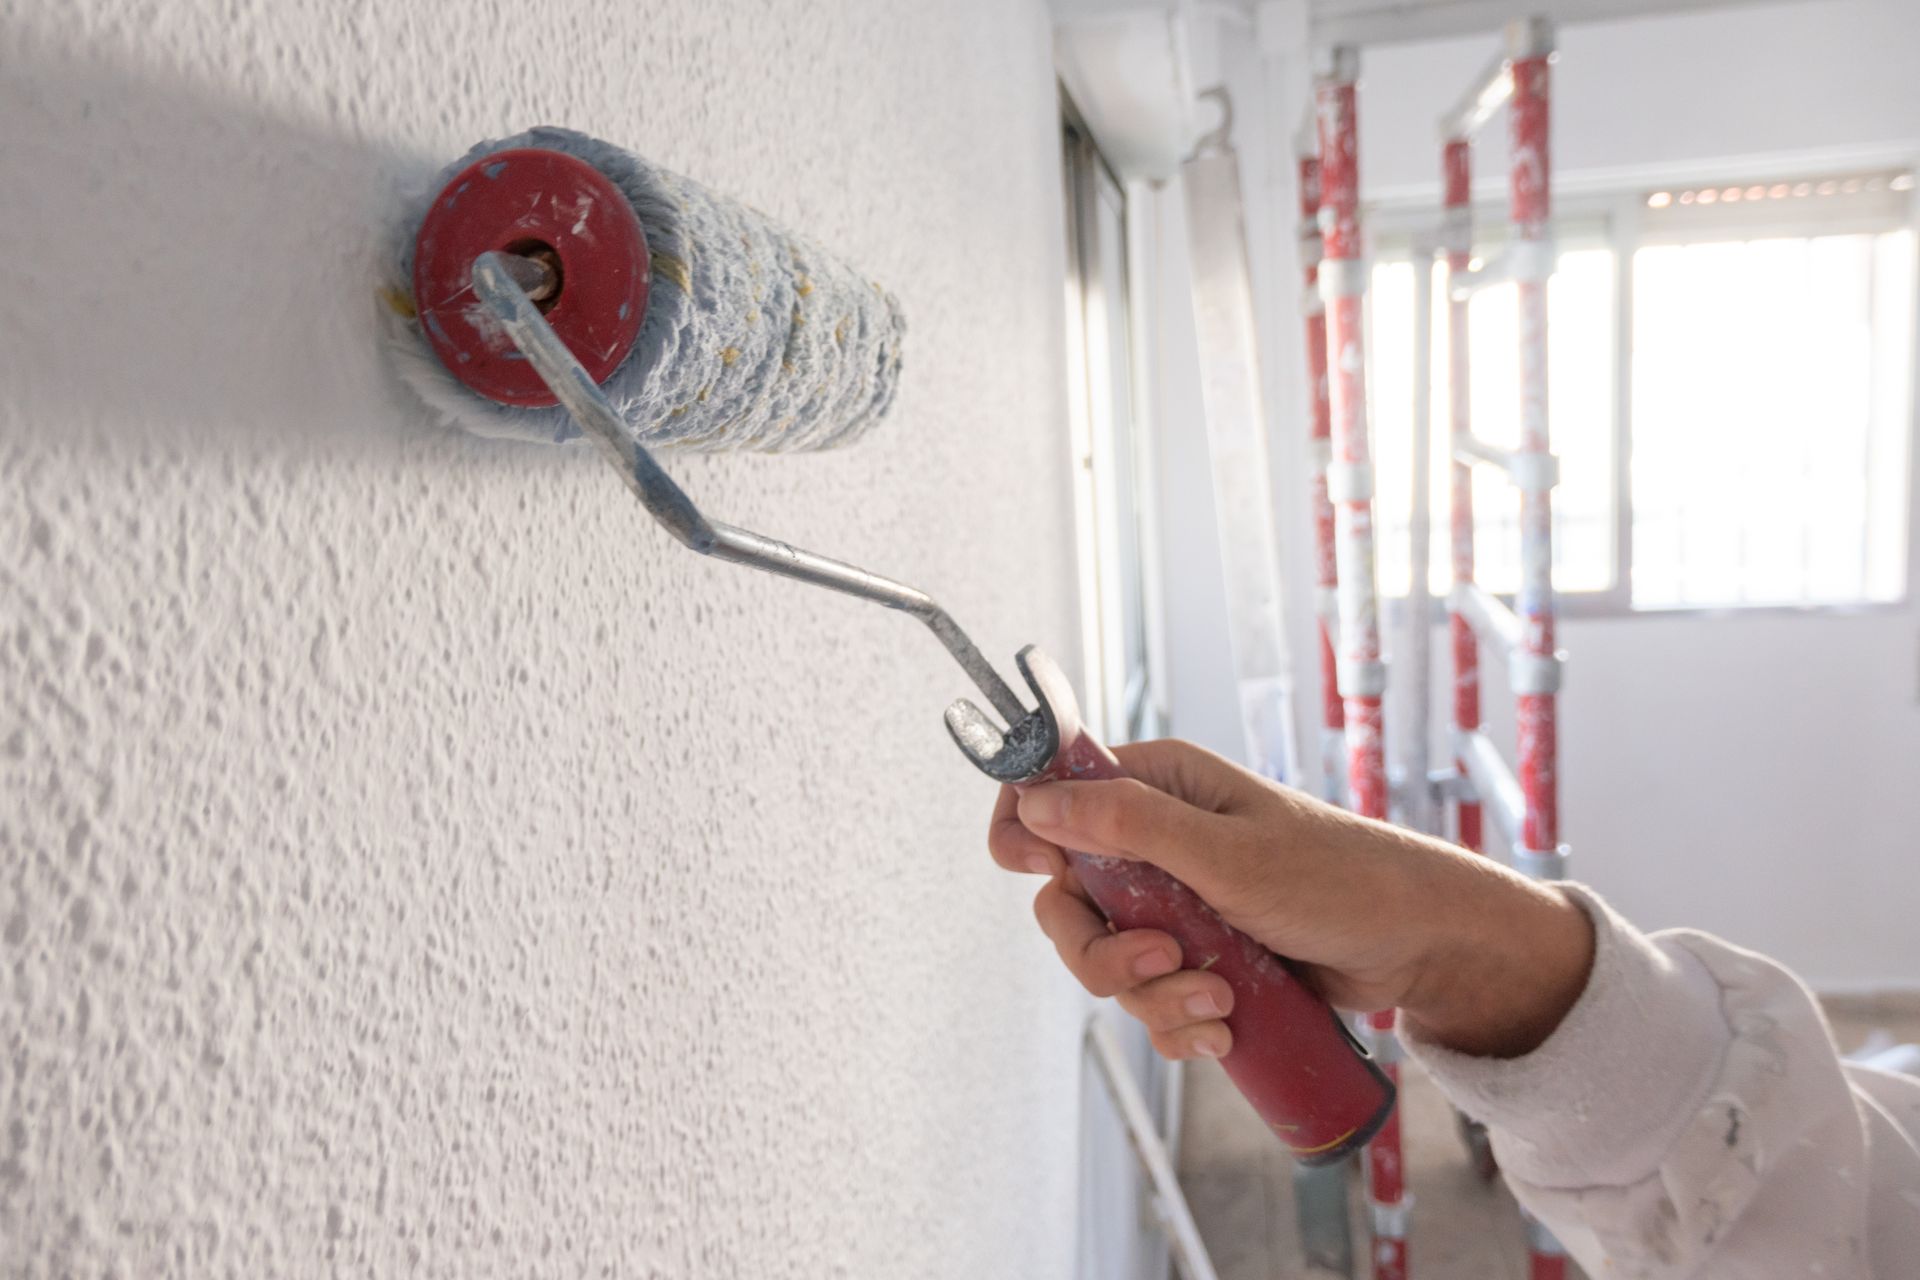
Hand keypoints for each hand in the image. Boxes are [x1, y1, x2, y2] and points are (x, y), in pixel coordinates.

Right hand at [986, 739, 1592, 1061]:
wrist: (1418, 948)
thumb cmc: (1338, 878)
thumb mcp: (1226, 852)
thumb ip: (1127, 825)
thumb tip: (1034, 801)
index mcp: (1154, 786)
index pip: (1048, 793)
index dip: (1026, 833)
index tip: (1039, 872)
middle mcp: (1153, 842)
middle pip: (1065, 902)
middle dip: (1104, 951)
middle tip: (1163, 960)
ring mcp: (1172, 906)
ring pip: (1106, 965)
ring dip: (1156, 997)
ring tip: (1222, 1000)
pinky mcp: (1195, 961)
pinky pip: (1148, 1004)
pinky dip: (1178, 1025)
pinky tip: (1226, 1029)